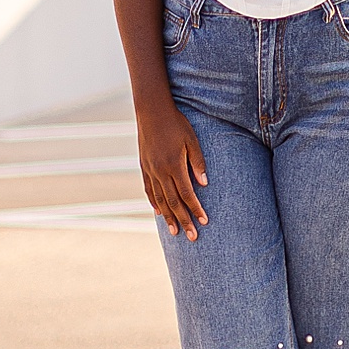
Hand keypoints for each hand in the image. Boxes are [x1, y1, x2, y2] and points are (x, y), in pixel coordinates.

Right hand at [138, 102, 209, 237]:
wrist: (151, 111)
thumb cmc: (176, 123)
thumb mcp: (191, 140)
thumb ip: (198, 163)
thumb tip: (204, 184)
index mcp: (174, 165)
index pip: (187, 194)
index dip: (196, 209)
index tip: (204, 222)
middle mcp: (160, 171)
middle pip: (173, 202)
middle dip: (184, 220)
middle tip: (192, 237)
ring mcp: (150, 170)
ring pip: (160, 199)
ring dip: (168, 217)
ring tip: (175, 231)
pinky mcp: (144, 166)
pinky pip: (149, 189)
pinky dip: (154, 202)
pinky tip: (159, 212)